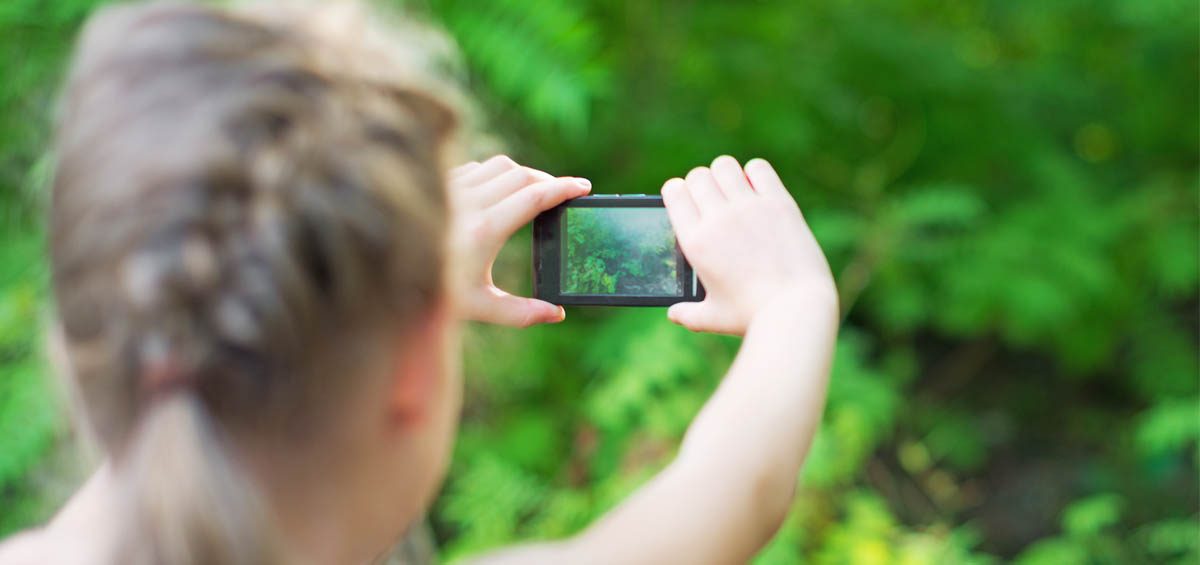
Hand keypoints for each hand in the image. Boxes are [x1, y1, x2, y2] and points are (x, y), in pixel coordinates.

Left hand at [450, 155, 590, 326]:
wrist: (385, 277)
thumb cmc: (434, 294)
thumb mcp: (481, 307)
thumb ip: (522, 312)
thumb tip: (557, 314)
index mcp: (484, 229)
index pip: (534, 196)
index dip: (564, 188)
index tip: (584, 187)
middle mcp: (468, 202)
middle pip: (521, 174)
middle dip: (548, 180)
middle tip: (565, 193)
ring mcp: (451, 190)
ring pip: (500, 165)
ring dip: (523, 174)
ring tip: (536, 192)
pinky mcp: (439, 186)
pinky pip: (478, 168)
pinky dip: (497, 174)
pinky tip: (501, 192)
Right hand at [661, 156, 836, 334]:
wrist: (796, 309)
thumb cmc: (752, 316)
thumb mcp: (713, 318)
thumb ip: (688, 314)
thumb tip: (673, 314)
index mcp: (696, 242)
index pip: (674, 191)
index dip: (677, 192)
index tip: (686, 200)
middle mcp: (718, 219)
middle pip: (698, 175)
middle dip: (700, 184)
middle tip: (712, 200)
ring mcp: (749, 208)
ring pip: (724, 165)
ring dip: (725, 175)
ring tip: (734, 192)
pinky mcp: (779, 203)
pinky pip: (758, 168)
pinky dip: (754, 174)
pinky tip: (758, 191)